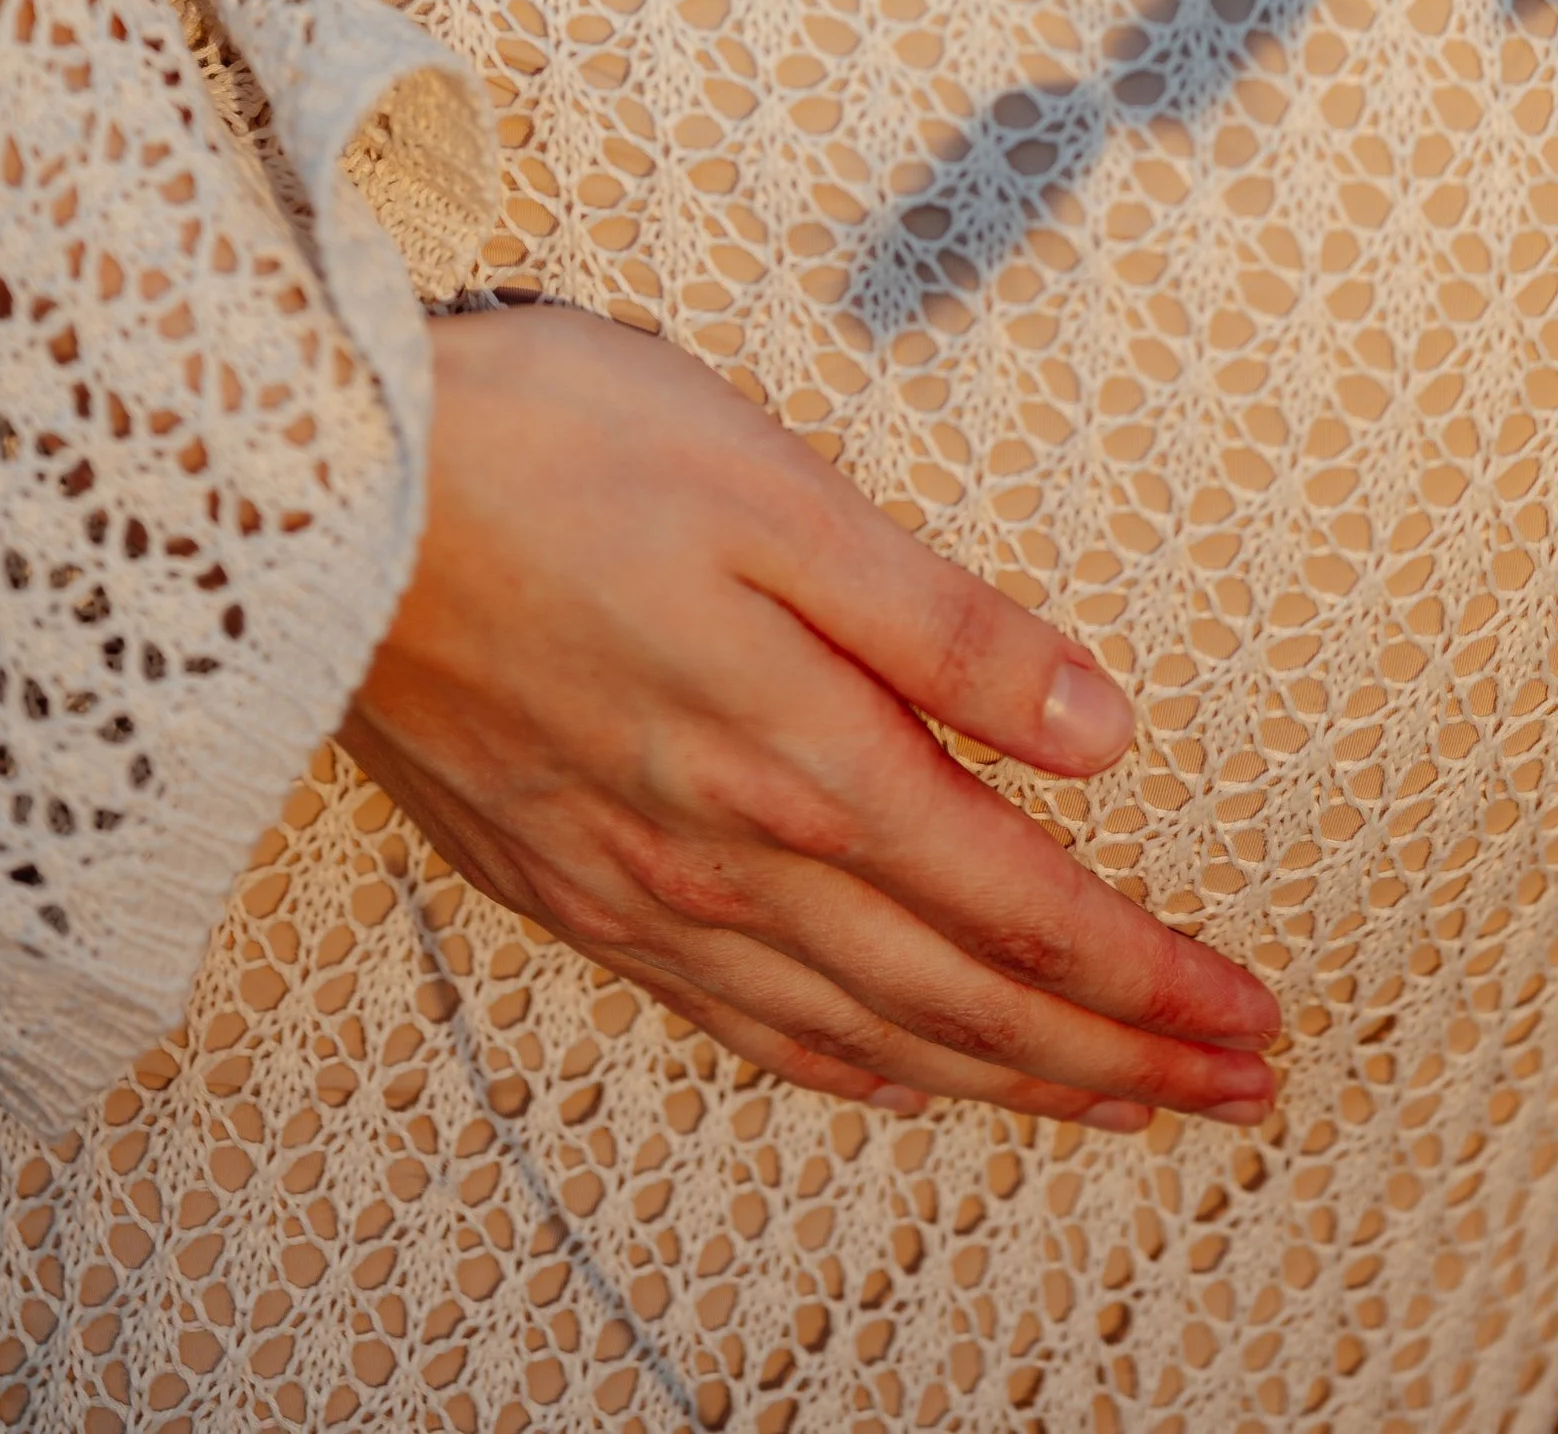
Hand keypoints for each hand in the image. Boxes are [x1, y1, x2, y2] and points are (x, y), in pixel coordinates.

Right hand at [340, 305, 1281, 1128]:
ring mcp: (637, 889)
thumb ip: (941, 626)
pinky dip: (843, 1069)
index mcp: (799, 758)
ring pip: (862, 1033)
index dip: (1147, 977)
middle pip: (960, 999)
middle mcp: (727, 860)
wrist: (305, 494)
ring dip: (1001, 1083)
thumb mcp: (775, 489)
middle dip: (1112, 1058)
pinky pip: (736, 1024)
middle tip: (1236, 1092)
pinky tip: (890, 1078)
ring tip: (1108, 1109)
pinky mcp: (562, 883)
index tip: (1252, 1022)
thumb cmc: (546, 448)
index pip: (1020, 906)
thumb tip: (1099, 735)